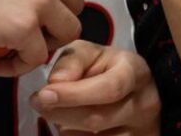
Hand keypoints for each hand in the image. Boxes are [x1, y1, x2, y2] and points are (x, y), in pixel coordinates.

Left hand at [31, 41, 161, 135]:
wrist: (134, 89)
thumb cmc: (108, 68)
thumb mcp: (91, 53)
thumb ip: (72, 61)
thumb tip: (55, 82)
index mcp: (135, 73)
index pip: (109, 88)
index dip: (74, 94)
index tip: (44, 94)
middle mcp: (144, 105)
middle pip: (96, 119)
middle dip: (60, 113)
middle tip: (37, 102)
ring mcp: (140, 132)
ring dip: (65, 128)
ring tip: (59, 112)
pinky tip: (71, 126)